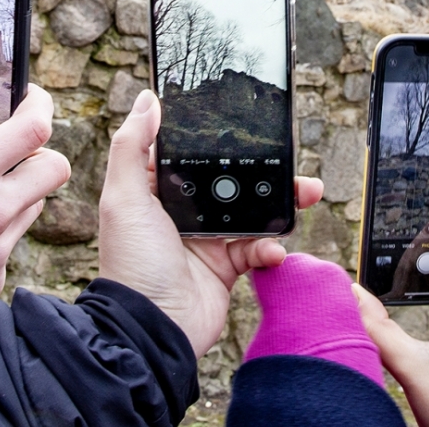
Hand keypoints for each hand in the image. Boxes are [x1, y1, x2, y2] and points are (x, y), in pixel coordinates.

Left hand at [97, 89, 324, 355]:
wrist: (154, 329)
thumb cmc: (131, 264)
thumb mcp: (123, 197)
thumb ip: (132, 146)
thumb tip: (147, 100)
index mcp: (156, 189)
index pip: (189, 153)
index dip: (213, 137)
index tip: (243, 120)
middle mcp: (182, 211)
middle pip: (230, 177)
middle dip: (262, 168)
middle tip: (289, 159)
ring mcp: (208, 238)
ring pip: (252, 209)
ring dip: (281, 202)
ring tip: (306, 194)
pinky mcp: (228, 265)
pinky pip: (259, 246)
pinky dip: (271, 247)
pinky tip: (273, 250)